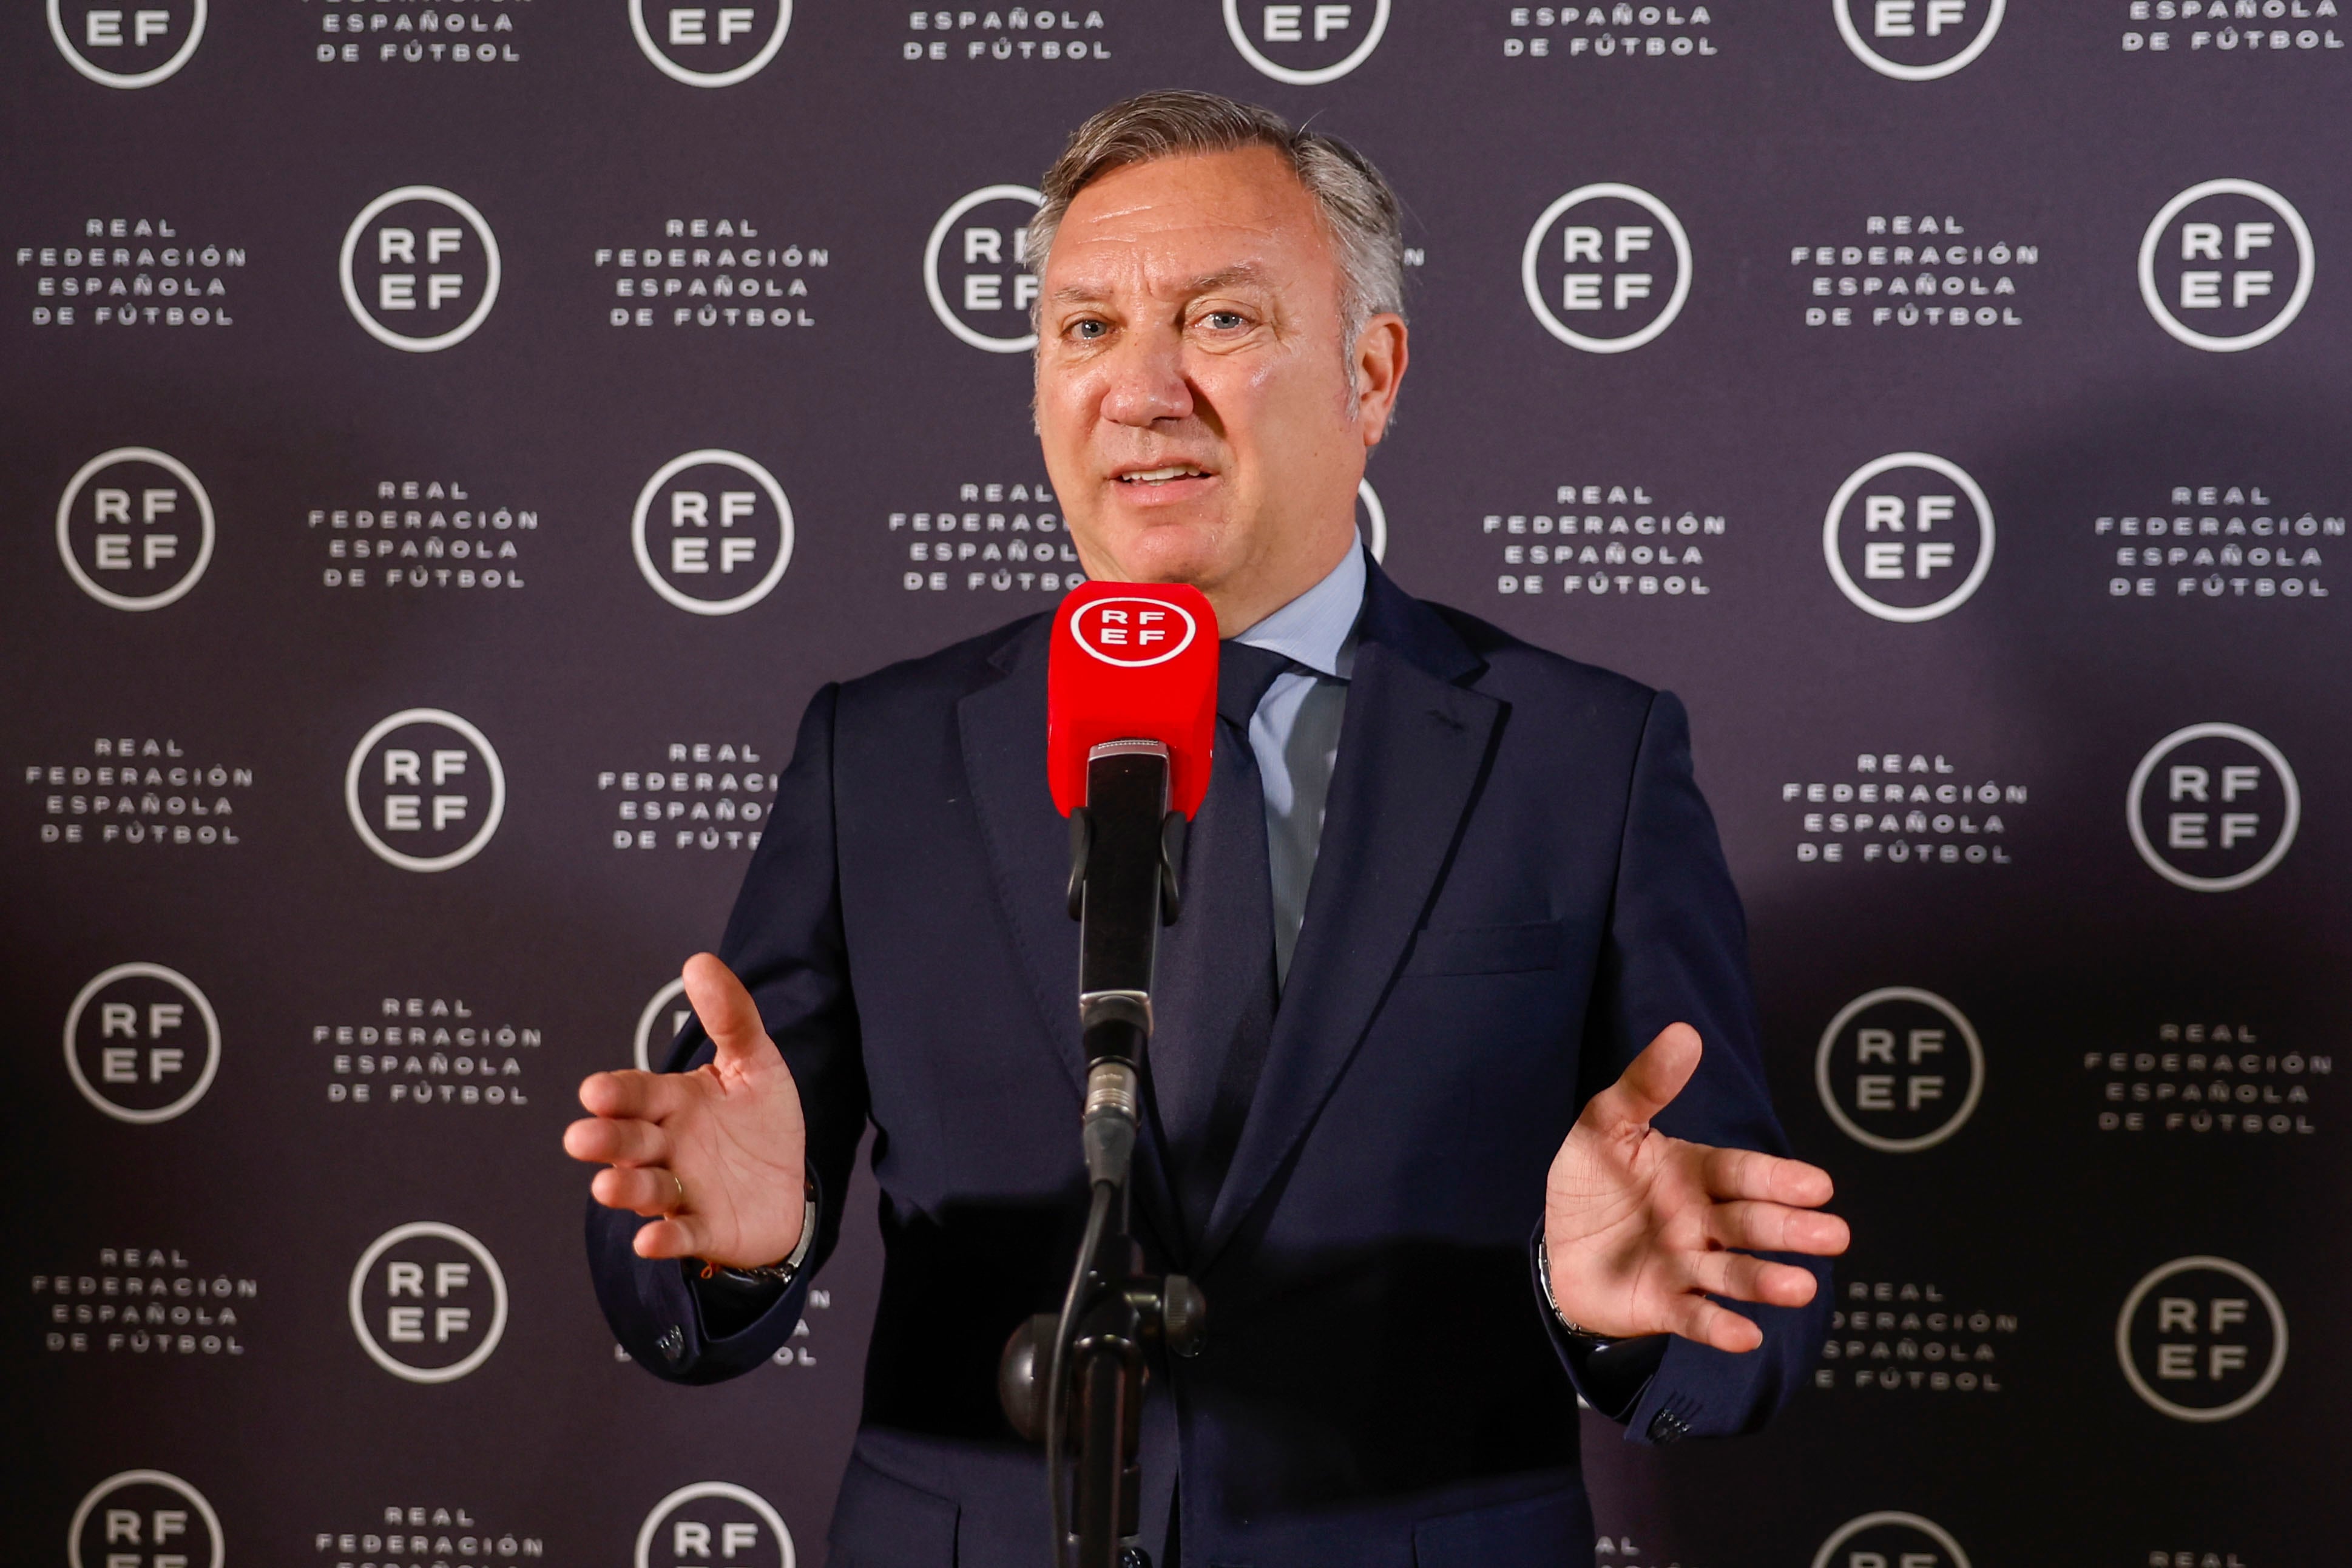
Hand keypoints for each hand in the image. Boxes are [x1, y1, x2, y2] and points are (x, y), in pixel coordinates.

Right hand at [563, 953, 807, 1267]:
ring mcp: (681, 1191)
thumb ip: (732, 1017)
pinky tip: (650, 1239)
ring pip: (645, 1189)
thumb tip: (699, 961)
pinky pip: (682, 1236)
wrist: (790, 1185)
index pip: (637, 1094)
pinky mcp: (704, 1229)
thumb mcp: (755, 1063)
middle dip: (606, 1139)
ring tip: (608, 1187)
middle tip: (582, 1137)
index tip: (596, 1091)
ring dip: (625, 1189)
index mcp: (673, 1103)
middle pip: (629, 1141)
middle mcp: (667, 1147)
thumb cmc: (760, 1123)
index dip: (617, 1094)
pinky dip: (664, 1240)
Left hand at [1544, 1023, 1848, 1352]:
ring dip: (1767, 1281)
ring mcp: (1687, 1266)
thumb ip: (1645, 1085)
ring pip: (1734, 1274)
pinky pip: (1695, 1317)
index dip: (1777, 1179)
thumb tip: (1684, 1032)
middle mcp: (1702, 1222)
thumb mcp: (1606, 1125)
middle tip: (1832, 1234)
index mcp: (1696, 1174)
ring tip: (1802, 1287)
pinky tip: (1746, 1335)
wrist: (1558, 1246)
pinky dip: (1720, 1327)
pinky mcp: (1665, 1305)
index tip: (1819, 1185)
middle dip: (1790, 1229)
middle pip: (1750, 1224)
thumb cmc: (1592, 1182)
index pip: (1742, 1173)